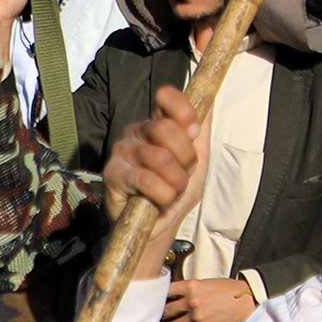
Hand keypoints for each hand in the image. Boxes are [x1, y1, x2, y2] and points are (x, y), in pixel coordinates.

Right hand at [103, 85, 206, 278]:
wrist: (160, 224)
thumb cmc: (178, 188)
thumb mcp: (199, 159)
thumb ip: (202, 131)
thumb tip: (209, 102)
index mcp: (159, 122)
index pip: (165, 96)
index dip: (183, 110)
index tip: (194, 131)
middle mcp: (138, 131)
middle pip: (165, 128)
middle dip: (186, 156)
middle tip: (185, 173)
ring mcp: (123, 151)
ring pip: (159, 157)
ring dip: (176, 180)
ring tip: (173, 190)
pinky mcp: (113, 174)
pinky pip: (145, 179)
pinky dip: (163, 193)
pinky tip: (160, 199)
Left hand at [160, 278, 256, 321]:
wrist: (249, 303)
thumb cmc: (230, 291)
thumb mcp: (209, 283)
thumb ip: (190, 289)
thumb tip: (173, 298)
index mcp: (192, 286)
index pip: (165, 292)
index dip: (157, 298)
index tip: (153, 303)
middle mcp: (191, 302)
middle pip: (165, 312)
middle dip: (158, 317)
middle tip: (153, 321)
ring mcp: (196, 318)